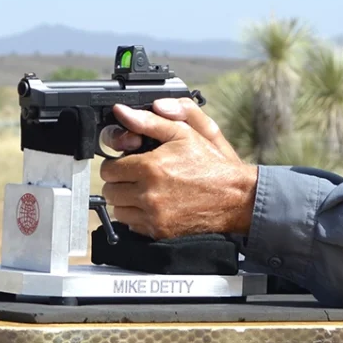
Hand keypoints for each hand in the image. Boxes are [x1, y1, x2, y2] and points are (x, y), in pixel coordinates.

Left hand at [98, 99, 256, 238]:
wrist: (234, 197)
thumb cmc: (210, 164)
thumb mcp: (183, 133)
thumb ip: (148, 121)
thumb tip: (121, 111)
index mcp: (150, 167)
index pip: (108, 169)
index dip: (117, 164)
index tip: (128, 163)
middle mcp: (149, 194)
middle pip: (110, 191)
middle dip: (120, 182)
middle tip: (137, 177)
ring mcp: (154, 216)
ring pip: (118, 210)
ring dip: (126, 201)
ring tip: (145, 191)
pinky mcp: (159, 232)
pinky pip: (132, 225)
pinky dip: (137, 216)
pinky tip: (154, 206)